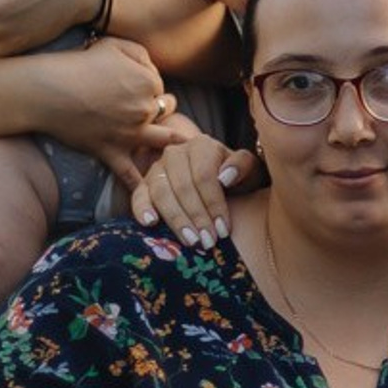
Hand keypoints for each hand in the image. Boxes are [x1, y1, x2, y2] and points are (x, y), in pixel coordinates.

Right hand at [32, 41, 193, 190]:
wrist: (46, 89)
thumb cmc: (77, 63)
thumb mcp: (115, 44)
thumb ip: (141, 55)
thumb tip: (153, 70)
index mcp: (149, 83)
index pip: (160, 88)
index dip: (149, 86)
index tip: (132, 85)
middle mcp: (145, 110)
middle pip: (163, 112)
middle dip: (163, 111)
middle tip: (159, 111)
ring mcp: (130, 133)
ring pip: (161, 139)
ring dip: (173, 144)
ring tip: (185, 152)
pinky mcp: (111, 150)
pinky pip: (129, 172)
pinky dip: (140, 185)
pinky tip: (152, 196)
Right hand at [133, 134, 255, 245]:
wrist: (220, 178)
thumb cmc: (237, 176)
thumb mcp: (249, 169)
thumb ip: (243, 166)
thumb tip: (225, 177)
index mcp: (202, 145)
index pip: (204, 176)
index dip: (214, 204)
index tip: (223, 229)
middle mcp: (176, 153)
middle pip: (183, 187)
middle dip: (197, 217)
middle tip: (207, 241)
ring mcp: (157, 168)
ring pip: (162, 193)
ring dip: (176, 220)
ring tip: (190, 241)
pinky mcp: (144, 183)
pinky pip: (138, 195)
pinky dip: (141, 209)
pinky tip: (150, 224)